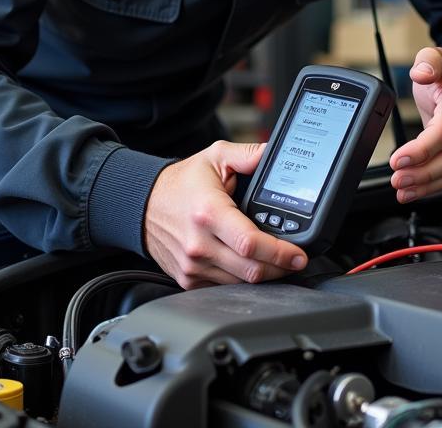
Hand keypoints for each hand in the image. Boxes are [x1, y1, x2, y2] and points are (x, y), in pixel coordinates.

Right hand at [144, 140, 307, 288]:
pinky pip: (224, 287)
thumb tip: (274, 155)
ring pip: (240, 283)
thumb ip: (248, 155)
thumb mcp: (215, 157)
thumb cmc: (181, 182)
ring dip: (263, 275)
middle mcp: (199, 244)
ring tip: (275, 260)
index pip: (251, 243)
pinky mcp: (189, 279)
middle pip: (251, 270)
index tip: (298, 255)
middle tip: (295, 260)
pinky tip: (248, 264)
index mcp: (209, 212)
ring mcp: (193, 266)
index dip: (280, 253)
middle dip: (280, 268)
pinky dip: (240, 279)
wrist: (143, 204)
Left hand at [389, 47, 441, 201]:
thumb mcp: (435, 57)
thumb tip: (421, 73)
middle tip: (397, 179)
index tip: (397, 159)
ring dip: (428, 185)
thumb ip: (428, 61)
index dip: (420, 150)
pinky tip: (416, 190)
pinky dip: (436, 186)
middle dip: (422, 173)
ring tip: (403, 190)